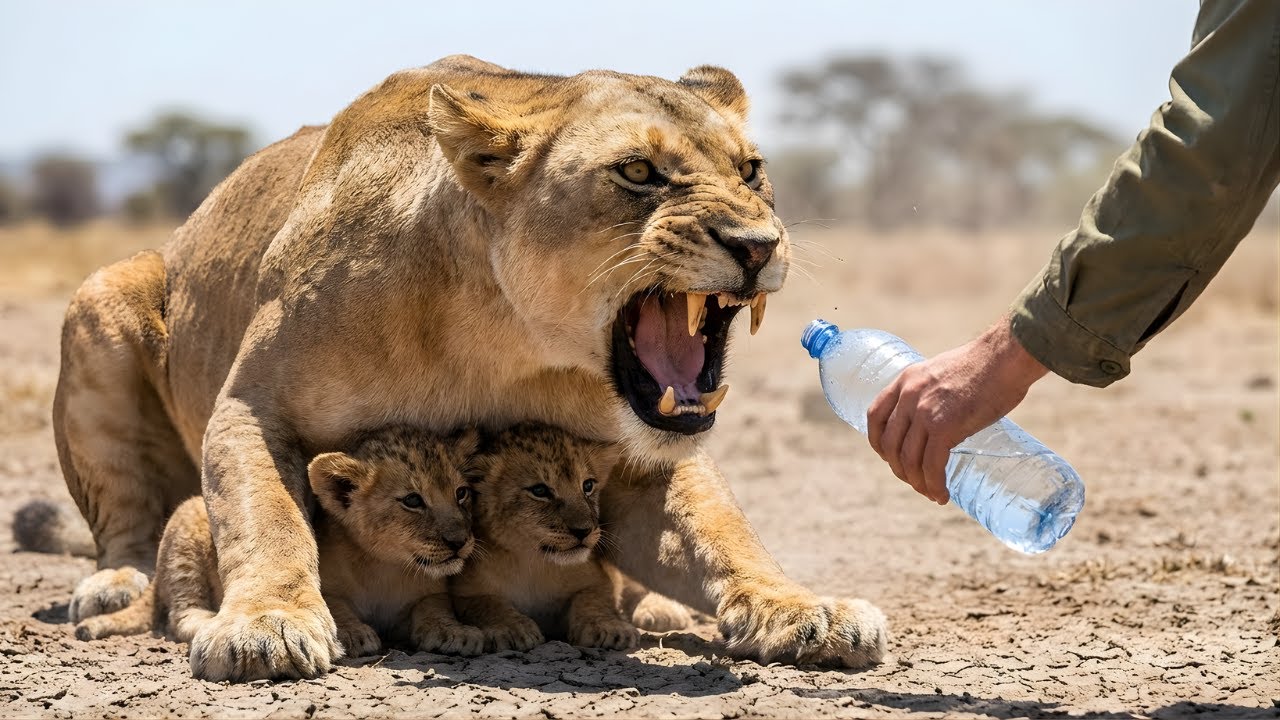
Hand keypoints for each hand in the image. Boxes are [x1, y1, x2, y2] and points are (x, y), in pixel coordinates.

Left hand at [867, 317, 1047, 504]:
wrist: (1006, 357)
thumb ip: (935, 391)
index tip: (889, 455)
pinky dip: (934, 485)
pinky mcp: (945, 427)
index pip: (875, 416)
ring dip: (917, 482)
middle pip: (889, 444)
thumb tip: (943, 412)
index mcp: (906, 380)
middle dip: (899, 468)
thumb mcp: (945, 372)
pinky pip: (932, 465)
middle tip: (916, 480)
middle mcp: (909, 396)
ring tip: (931, 493)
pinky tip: (941, 495)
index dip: (877, 441)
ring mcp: (925, 412)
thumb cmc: (987, 363)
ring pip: (908, 459)